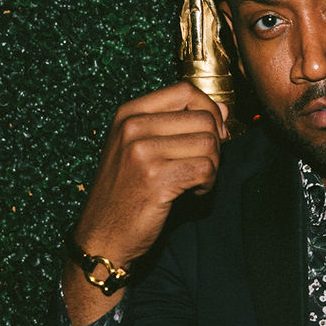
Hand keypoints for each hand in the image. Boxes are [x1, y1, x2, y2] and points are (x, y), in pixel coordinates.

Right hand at [63, 82, 227, 325]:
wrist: (102, 235)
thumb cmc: (126, 192)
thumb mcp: (139, 148)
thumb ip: (177, 125)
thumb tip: (223, 109)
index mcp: (128, 113)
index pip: (185, 90)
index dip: (208, 110)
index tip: (210, 134)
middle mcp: (133, 127)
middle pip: (203, 117)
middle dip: (214, 144)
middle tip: (202, 166)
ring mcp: (142, 151)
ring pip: (209, 143)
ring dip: (212, 167)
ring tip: (194, 181)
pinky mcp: (156, 178)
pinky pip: (206, 169)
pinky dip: (208, 185)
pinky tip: (193, 194)